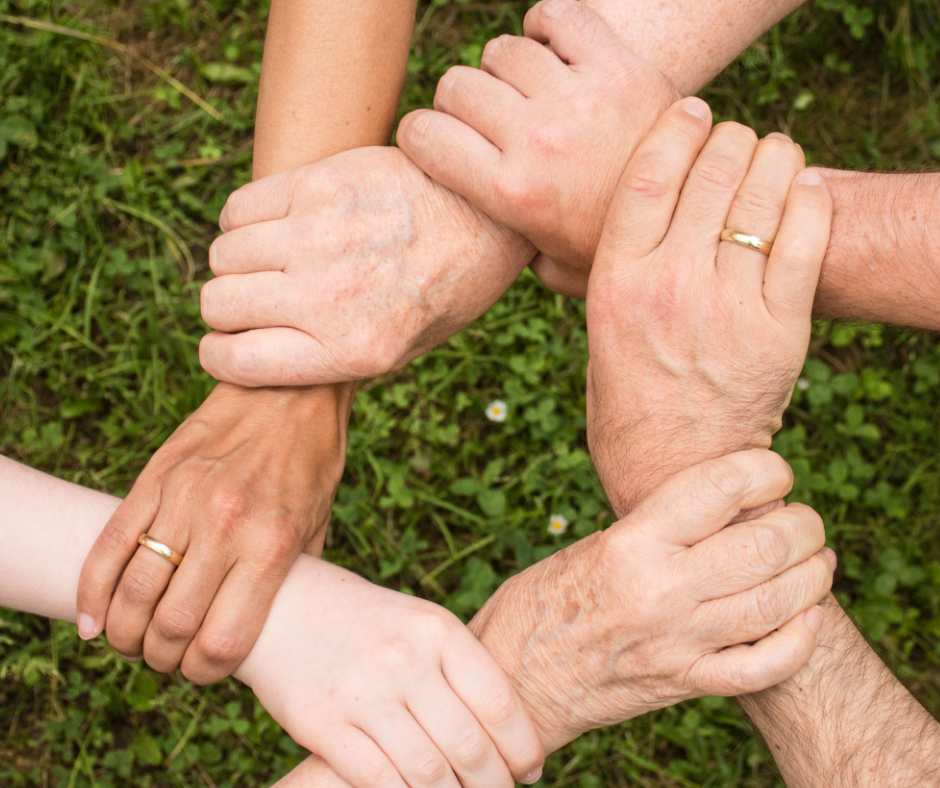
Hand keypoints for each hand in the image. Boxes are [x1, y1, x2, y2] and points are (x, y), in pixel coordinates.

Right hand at [76, 382, 352, 682]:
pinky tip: (93, 619)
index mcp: (271, 546)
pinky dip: (92, 592)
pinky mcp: (155, 477)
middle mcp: (225, 526)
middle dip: (162, 659)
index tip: (203, 671)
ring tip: (133, 641)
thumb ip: (291, 579)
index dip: (205, 673)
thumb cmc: (311, 462)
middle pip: (170, 626)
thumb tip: (267, 629)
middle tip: (166, 658)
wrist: (290, 390)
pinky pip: (109, 545)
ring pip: (133, 592)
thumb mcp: (318, 526)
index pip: (223, 641)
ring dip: (125, 633)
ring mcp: (184, 499)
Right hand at [198, 146, 534, 386]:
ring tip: (271, 260)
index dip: (220, 355)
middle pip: (219, 304)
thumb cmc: (446, 288)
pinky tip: (276, 224)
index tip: (227, 345)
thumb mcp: (404, 349)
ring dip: (237, 262)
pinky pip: (239, 207)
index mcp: (353, 350)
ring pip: (223, 255)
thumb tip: (262, 357)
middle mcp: (330, 297)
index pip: (235, 362)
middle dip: (227, 309)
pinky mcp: (320, 184)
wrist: (488, 215)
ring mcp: (321, 236)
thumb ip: (333, 359)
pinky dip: (243, 220)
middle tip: (255, 300)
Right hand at [235, 556, 544, 787]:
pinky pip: (378, 781)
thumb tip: (507, 731)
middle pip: (469, 746)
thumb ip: (457, 668)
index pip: (498, 702)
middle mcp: (405, 659)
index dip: (523, 747)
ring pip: (429, 773)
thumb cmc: (364, 621)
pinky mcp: (322, 724)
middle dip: (493, 785)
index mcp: (437, 630)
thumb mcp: (417, 624)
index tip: (530, 769)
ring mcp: (362, 693)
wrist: (281, 606)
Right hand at [397, 0, 678, 297]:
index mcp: (511, 194)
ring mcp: (579, 100)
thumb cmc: (614, 250)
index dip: (419, 135)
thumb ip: (508, 251)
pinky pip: (558, 16)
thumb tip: (477, 239)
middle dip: (459, 103)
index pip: (422, 135)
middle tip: (486, 121)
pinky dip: (546, 25)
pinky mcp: (619, 67)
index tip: (435, 142)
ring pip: (502, 50)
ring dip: (505, 70)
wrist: (696, 223)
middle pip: (457, 86)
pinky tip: (552, 51)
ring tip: (526, 93)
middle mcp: (538, 141)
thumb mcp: (552, 270)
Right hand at [468, 450, 833, 754]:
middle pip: (765, 544)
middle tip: (804, 519)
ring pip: (778, 603)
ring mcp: (677, 642)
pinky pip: (764, 667)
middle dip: (803, 525)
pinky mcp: (684, 683)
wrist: (514, 680)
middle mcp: (660, 590)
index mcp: (630, 543)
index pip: (720, 487)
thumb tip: (722, 507)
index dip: (765, 469)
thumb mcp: (592, 546)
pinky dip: (800, 640)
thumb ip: (656, 529)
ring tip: (817, 560)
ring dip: (813, 576)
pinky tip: (807, 617)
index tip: (774, 472)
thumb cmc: (542, 602)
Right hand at [585, 100, 831, 514]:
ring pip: (762, 196)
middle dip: (729, 138)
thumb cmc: (627, 400)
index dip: (675, 128)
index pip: (648, 175)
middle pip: (710, 173)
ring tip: (772, 155)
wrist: (675, 470)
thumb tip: (580, 229)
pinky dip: (810, 200)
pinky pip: (805, 240)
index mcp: (615, 284)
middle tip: (735, 139)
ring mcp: (728, 308)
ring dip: (773, 158)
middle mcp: (669, 287)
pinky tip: (804, 187)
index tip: (691, 109)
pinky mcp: (779, 331)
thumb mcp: (595, 333)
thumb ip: (593, 277)